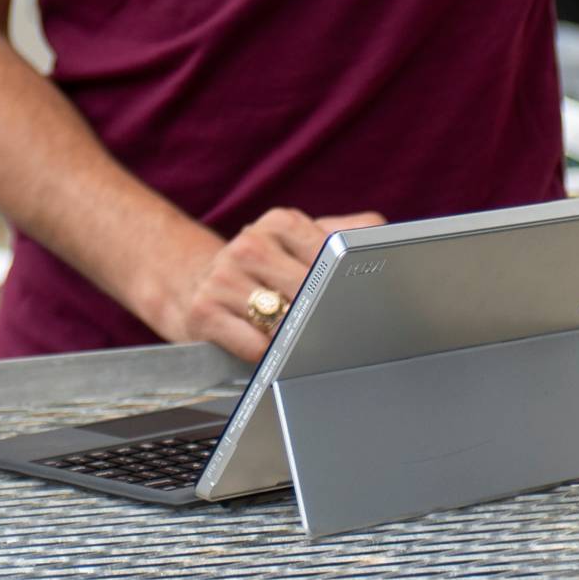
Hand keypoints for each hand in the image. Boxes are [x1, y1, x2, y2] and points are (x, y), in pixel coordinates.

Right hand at [149, 206, 385, 364]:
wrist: (193, 283)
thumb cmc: (264, 268)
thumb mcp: (302, 242)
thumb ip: (347, 233)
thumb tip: (386, 234)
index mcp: (279, 223)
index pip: (327, 252)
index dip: (346, 281)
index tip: (361, 302)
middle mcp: (248, 245)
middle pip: (307, 289)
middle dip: (328, 314)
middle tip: (344, 332)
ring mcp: (223, 278)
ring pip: (282, 321)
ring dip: (300, 338)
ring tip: (308, 344)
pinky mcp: (203, 313)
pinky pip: (254, 346)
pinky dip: (271, 357)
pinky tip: (275, 354)